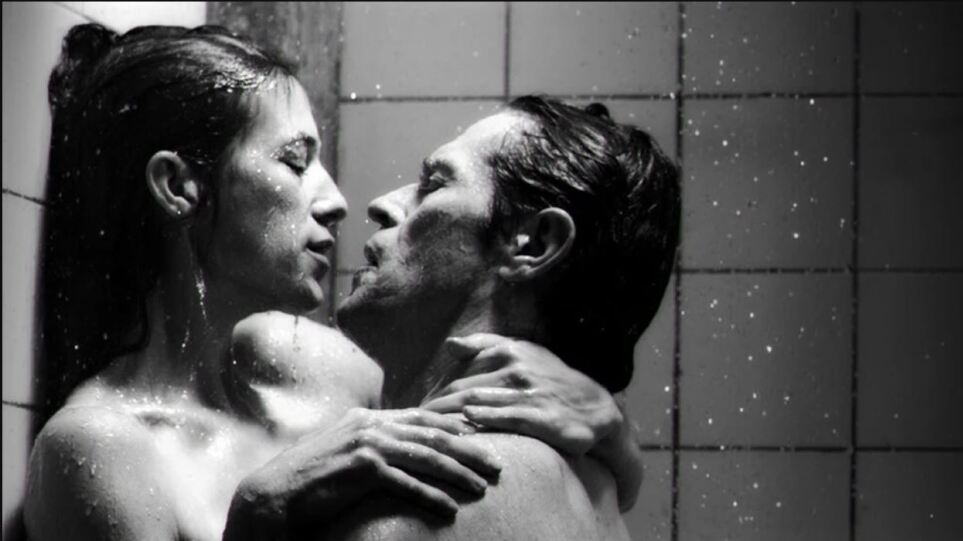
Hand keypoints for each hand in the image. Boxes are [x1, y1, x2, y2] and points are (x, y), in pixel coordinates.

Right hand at [223, 408, 500, 539]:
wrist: (273, 496)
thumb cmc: (310, 479)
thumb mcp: (345, 451)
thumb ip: (373, 444)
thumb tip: (403, 449)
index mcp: (369, 417)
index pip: (422, 418)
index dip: (456, 427)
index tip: (483, 439)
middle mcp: (370, 424)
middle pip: (432, 434)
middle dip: (469, 450)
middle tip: (497, 464)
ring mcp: (366, 444)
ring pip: (426, 456)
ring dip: (458, 473)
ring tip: (482, 486)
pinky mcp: (361, 469)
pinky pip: (406, 483)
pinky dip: (431, 496)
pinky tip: (450, 508)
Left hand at [421, 333, 621, 455]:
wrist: (594, 407)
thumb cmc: (551, 379)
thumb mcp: (523, 352)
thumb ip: (485, 345)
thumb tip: (450, 345)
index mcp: (507, 350)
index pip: (457, 373)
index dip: (434, 393)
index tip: (417, 410)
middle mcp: (514, 368)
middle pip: (460, 390)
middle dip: (433, 409)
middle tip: (413, 426)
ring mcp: (527, 392)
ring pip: (475, 404)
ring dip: (447, 419)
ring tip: (426, 433)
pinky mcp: (540, 416)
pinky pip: (503, 420)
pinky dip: (479, 424)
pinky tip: (462, 429)